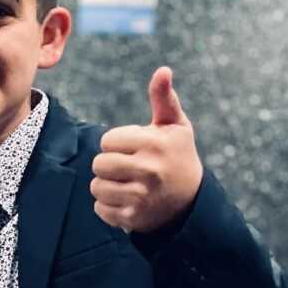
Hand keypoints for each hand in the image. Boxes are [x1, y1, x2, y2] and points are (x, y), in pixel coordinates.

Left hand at [90, 67, 202, 233]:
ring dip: (106, 185)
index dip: (115, 143)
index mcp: (155, 144)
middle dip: (108, 164)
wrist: (190, 203)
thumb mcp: (175, 126)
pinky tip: (125, 200)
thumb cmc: (177, 156)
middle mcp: (148, 171)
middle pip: (99, 164)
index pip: (107, 141)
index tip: (132, 148)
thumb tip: (163, 70)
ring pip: (96, 187)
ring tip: (125, 183)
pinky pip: (100, 209)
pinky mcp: (133, 218)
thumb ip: (164, 98)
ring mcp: (141, 197)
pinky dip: (108, 206)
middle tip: (125, 166)